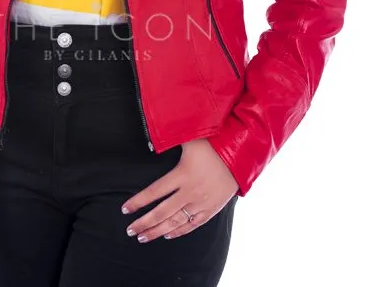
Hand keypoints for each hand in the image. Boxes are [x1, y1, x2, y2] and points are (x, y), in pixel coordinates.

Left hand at [121, 138, 237, 241]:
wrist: (242, 154)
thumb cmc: (215, 142)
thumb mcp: (190, 138)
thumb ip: (171, 136)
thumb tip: (153, 131)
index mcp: (182, 174)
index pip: (154, 192)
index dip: (138, 202)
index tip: (125, 210)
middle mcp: (191, 192)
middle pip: (162, 212)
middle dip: (144, 223)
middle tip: (130, 230)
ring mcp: (202, 202)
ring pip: (176, 222)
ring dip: (158, 231)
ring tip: (143, 237)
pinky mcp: (213, 208)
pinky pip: (193, 225)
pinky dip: (179, 231)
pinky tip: (167, 235)